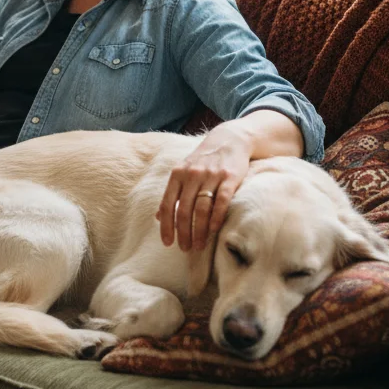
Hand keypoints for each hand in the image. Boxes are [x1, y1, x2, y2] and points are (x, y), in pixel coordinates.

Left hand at [156, 123, 252, 251]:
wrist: (230, 139)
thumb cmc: (203, 160)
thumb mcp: (183, 172)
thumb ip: (172, 193)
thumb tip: (158, 216)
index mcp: (178, 174)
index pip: (168, 205)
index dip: (166, 226)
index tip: (167, 243)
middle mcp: (193, 175)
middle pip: (184, 210)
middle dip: (183, 232)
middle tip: (185, 249)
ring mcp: (212, 175)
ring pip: (202, 208)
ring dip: (199, 230)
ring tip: (198, 245)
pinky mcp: (230, 177)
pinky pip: (222, 201)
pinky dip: (216, 217)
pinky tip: (213, 230)